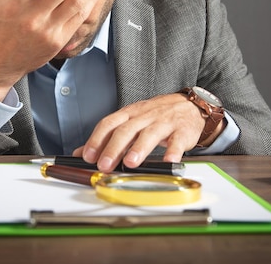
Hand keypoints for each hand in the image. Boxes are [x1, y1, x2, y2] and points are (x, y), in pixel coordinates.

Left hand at [73, 93, 207, 171]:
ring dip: (139, 149)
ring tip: (130, 163)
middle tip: (104, 164)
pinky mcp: (182, 131)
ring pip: (149, 134)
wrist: (190, 106)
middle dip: (113, 148)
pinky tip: (168, 161)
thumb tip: (81, 152)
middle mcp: (145, 116)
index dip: (97, 139)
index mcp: (130, 114)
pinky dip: (173, 151)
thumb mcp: (131, 121)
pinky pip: (178, 141)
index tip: (87, 155)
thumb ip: (108, 136)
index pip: (109, 123)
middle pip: (126, 130)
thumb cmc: (157, 116)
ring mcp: (164, 122)